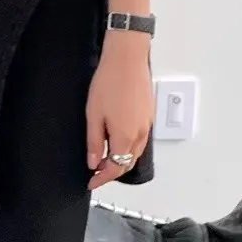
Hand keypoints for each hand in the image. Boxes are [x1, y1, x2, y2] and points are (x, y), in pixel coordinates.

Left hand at [86, 35, 154, 190]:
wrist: (127, 58)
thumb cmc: (109, 82)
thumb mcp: (93, 115)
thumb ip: (94, 142)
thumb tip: (93, 162)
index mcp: (125, 136)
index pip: (115, 168)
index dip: (102, 179)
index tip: (92, 182)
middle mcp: (140, 134)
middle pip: (127, 163)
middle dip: (112, 172)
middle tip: (95, 172)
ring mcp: (147, 124)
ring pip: (135, 152)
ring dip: (121, 160)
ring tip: (104, 159)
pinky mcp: (148, 115)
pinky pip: (140, 140)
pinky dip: (129, 148)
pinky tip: (117, 142)